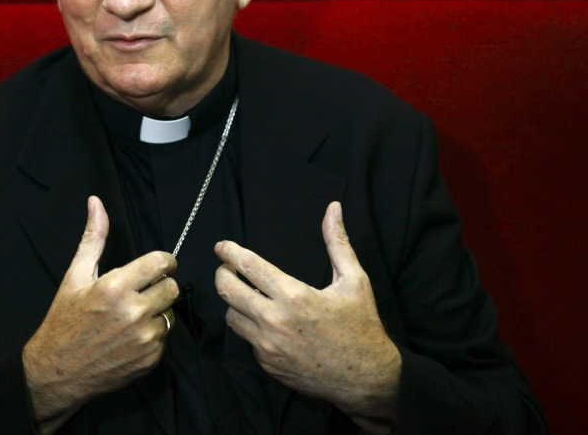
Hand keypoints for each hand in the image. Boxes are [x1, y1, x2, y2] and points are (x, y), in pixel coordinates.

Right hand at [23, 196, 178, 431]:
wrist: (57, 371)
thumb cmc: (64, 320)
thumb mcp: (75, 276)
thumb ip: (93, 238)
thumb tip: (96, 203)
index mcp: (115, 287)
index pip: (161, 263)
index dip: (164, 261)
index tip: (158, 265)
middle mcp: (133, 312)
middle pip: (172, 287)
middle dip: (160, 285)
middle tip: (142, 291)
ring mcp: (144, 338)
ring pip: (170, 313)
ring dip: (157, 311)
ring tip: (132, 315)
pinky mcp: (150, 359)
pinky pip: (164, 338)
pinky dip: (152, 335)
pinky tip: (130, 336)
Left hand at [214, 201, 400, 429]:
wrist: (366, 379)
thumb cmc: (362, 327)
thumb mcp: (354, 281)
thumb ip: (338, 243)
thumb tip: (334, 209)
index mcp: (294, 296)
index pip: (248, 266)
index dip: (230, 252)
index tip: (222, 246)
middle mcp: (275, 321)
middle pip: (227, 290)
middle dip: (221, 274)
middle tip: (226, 268)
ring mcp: (268, 345)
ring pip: (231, 316)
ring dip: (234, 302)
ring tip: (245, 293)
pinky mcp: (268, 364)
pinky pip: (247, 339)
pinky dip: (251, 327)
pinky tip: (265, 321)